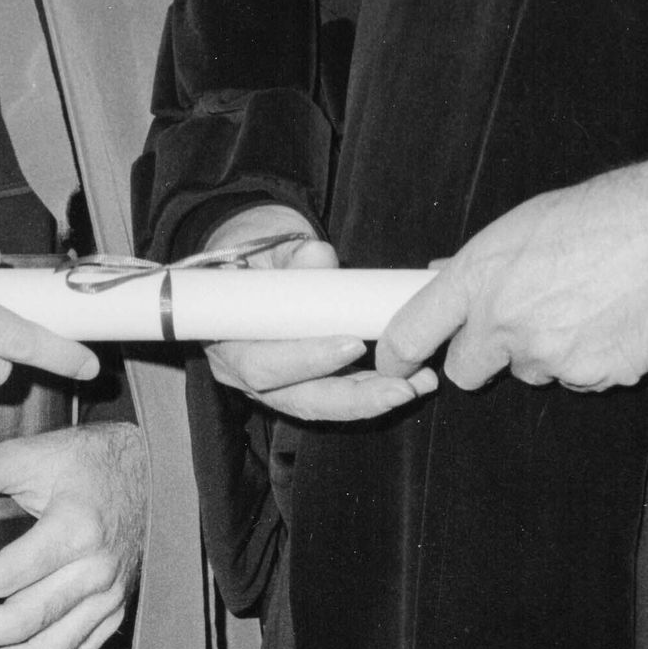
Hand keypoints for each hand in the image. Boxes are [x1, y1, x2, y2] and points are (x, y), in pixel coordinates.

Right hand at [199, 202, 436, 422]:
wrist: (252, 260)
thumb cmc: (254, 251)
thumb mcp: (266, 244)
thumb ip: (290, 254)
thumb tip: (318, 257)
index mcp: (227, 339)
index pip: (263, 365)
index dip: (305, 361)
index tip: (352, 347)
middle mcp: (246, 373)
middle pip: (299, 398)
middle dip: (353, 397)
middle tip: (401, 386)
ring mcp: (276, 383)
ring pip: (323, 404)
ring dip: (372, 399)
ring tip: (420, 384)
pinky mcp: (305, 383)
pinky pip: (337, 396)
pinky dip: (374, 391)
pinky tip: (415, 382)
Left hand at [374, 154, 647, 394]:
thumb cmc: (611, 213)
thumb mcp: (528, 221)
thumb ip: (483, 261)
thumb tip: (443, 275)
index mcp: (481, 274)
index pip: (410, 332)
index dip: (396, 355)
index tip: (397, 362)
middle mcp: (506, 321)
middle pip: (466, 370)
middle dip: (484, 356)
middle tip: (516, 325)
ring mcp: (550, 355)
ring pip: (529, 372)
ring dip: (545, 351)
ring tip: (584, 303)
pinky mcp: (594, 377)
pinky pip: (577, 379)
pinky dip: (589, 359)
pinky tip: (612, 319)